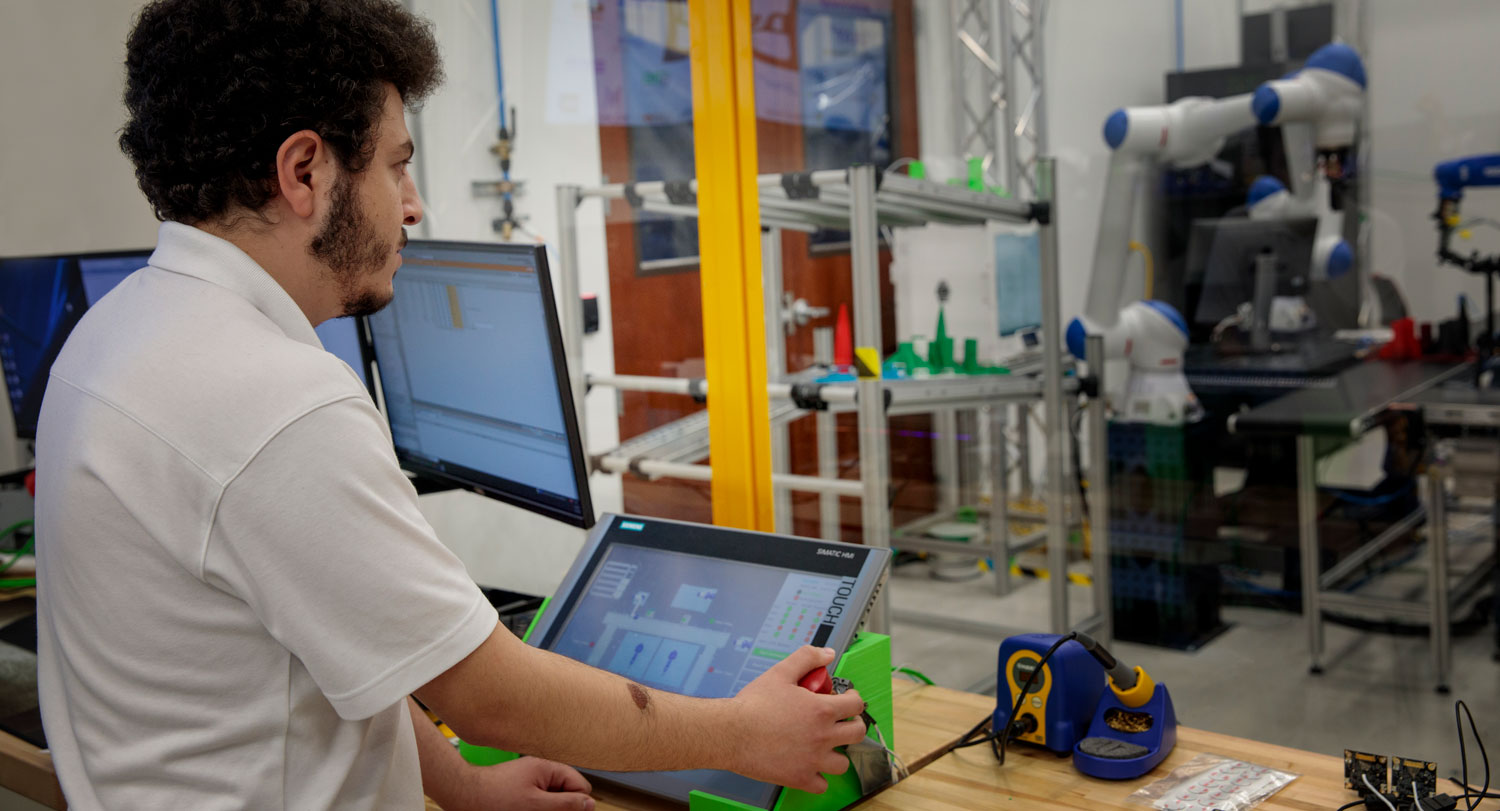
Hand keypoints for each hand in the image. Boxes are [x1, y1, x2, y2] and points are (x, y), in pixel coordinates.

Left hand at [461, 756, 594, 810]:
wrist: (462, 796)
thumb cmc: (494, 799)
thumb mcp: (535, 805)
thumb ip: (565, 804)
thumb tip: (590, 803)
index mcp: (548, 768)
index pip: (580, 786)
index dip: (577, 804)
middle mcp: (540, 772)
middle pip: (567, 794)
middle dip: (561, 808)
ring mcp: (529, 781)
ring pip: (552, 800)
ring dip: (548, 809)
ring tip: (530, 810)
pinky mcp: (519, 790)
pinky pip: (538, 801)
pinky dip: (536, 808)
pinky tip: (524, 809)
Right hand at [726, 646, 868, 793]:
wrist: (731, 733)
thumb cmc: (753, 705)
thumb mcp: (781, 672)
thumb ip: (807, 658)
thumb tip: (827, 654)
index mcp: (821, 710)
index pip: (856, 705)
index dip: (854, 699)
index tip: (847, 699)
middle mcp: (822, 736)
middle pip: (857, 733)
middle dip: (853, 724)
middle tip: (842, 721)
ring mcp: (813, 760)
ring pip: (843, 763)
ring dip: (837, 753)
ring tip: (826, 746)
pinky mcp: (799, 778)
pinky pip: (822, 785)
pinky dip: (818, 777)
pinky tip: (809, 766)